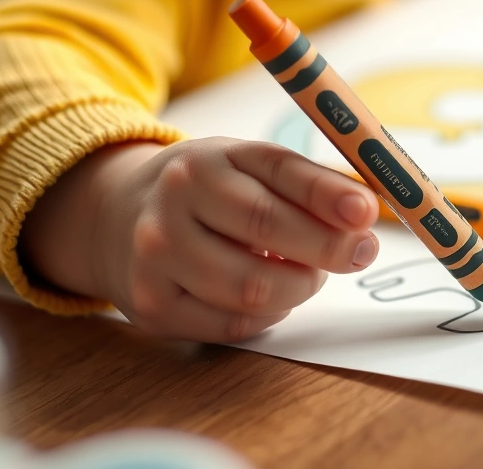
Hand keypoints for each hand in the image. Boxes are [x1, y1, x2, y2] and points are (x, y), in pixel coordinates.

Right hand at [20, 138, 379, 342]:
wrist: (115, 219)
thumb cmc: (205, 193)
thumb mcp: (247, 167)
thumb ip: (306, 185)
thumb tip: (365, 215)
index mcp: (208, 158)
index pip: (277, 170)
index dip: (327, 194)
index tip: (366, 212)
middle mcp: (175, 201)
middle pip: (266, 228)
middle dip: (327, 246)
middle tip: (360, 252)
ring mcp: (157, 257)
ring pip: (253, 288)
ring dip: (299, 287)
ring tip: (307, 275)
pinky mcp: (154, 306)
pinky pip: (233, 324)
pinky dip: (268, 315)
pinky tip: (271, 297)